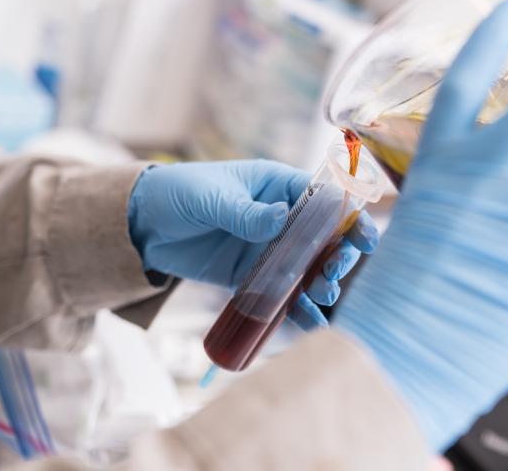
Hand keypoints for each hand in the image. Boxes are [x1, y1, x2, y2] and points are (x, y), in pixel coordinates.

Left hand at [128, 160, 378, 328]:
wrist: (141, 225)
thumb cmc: (179, 193)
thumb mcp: (210, 197)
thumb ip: (245, 210)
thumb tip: (279, 217)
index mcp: (277, 186)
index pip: (324, 200)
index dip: (349, 217)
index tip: (365, 238)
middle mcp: (280, 218)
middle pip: (324, 238)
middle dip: (337, 257)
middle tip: (333, 275)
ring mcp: (268, 250)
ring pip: (308, 269)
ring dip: (321, 284)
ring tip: (322, 298)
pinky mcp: (252, 278)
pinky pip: (282, 294)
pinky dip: (297, 308)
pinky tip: (308, 320)